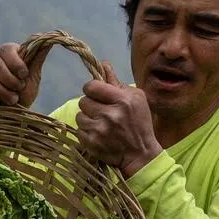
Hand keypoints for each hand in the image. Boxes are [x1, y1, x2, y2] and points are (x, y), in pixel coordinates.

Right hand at [0, 42, 48, 107]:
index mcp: (9, 53)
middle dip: (9, 81)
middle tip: (18, 90)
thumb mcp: (34, 77)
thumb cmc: (23, 93)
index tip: (24, 75)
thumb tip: (50, 39)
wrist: (12, 113)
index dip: (15, 63)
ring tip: (11, 100)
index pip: (7, 49)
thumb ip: (38, 58)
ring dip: (1, 91)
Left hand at [76, 63, 160, 177]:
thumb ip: (117, 82)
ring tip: (101, 122)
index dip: (91, 88)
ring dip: (88, 118)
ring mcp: (99, 130)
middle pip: (83, 101)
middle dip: (91, 104)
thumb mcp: (135, 98)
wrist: (139, 154)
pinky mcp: (91, 142)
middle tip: (101, 110)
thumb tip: (103, 64)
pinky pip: (79, 130)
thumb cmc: (139, 123)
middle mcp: (110, 114)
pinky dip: (86, 131)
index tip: (96, 92)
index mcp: (123, 100)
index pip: (92, 86)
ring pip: (80, 115)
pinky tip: (99, 133)